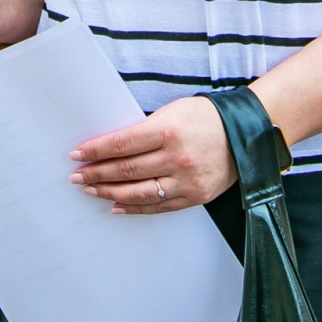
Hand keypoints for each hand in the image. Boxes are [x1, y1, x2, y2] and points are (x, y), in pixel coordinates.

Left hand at [69, 95, 236, 213]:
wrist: (245, 134)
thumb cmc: (204, 118)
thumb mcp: (171, 113)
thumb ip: (143, 130)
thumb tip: (109, 146)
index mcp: (168, 131)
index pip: (121, 143)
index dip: (96, 150)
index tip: (77, 154)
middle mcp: (177, 157)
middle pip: (126, 170)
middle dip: (96, 173)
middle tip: (77, 175)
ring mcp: (187, 181)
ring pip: (138, 193)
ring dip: (109, 192)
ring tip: (90, 189)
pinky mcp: (195, 197)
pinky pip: (158, 207)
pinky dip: (133, 208)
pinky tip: (115, 205)